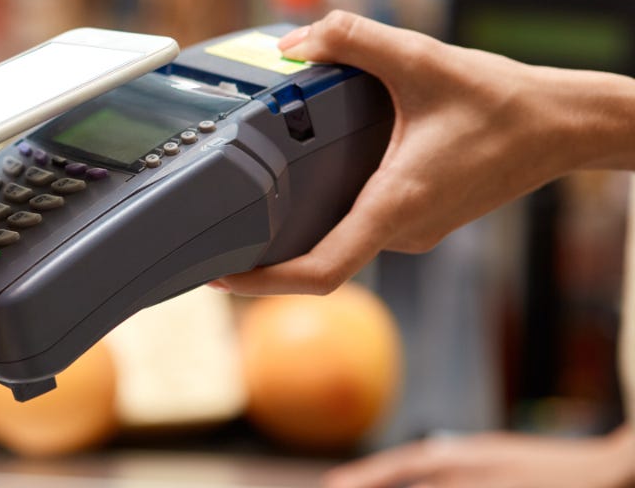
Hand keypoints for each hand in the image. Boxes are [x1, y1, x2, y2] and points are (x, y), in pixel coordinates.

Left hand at [214, 11, 634, 294]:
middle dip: (266, 254)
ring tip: (244, 206)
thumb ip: (351, 38)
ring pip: (341, 239)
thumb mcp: (421, 56)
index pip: (322, 271)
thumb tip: (292, 41)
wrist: (564, 124)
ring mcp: (412, 228)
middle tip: (213, 233)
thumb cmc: (503, 101)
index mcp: (396, 204)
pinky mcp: (420, 216)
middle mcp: (402, 228)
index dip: (266, 284)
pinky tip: (300, 182)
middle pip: (320, 258)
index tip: (222, 277)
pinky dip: (324, 213)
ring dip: (295, 230)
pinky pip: (360, 224)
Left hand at [323, 427, 634, 487]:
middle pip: (414, 487)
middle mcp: (470, 471)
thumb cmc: (542, 467)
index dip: (366, 475)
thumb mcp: (492, 455)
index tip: (333, 484)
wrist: (605, 471)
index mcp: (463, 455)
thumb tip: (426, 459)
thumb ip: (456, 461)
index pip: (403, 465)